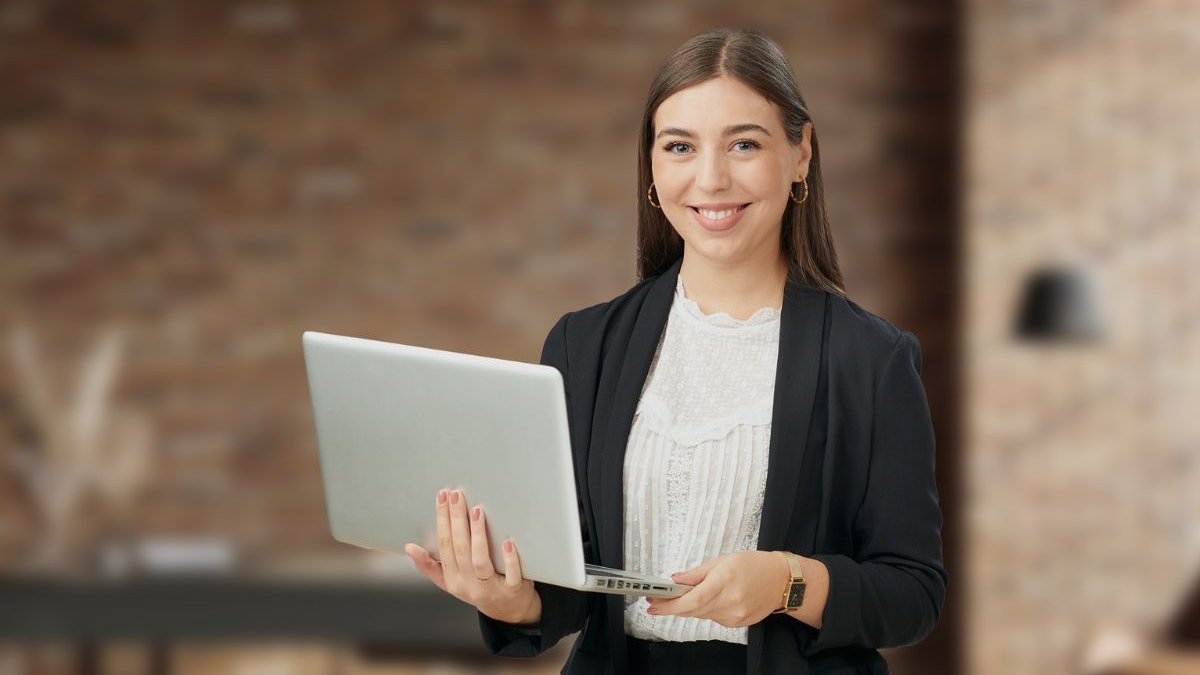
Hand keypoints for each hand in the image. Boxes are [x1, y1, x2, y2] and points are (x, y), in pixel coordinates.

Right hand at [405, 488, 541, 624]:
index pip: (444, 545)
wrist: (508, 611)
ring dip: (477, 535)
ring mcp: (491, 589)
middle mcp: (469, 585)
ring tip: (477, 510)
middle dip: (456, 520)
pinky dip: (509, 559)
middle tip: (456, 494)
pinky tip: (508, 541)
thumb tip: (409, 547)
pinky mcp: (513, 590)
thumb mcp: (450, 580)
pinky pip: (511, 575)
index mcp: (452, 579)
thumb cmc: (478, 587)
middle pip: (459, 549)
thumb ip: (430, 565)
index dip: (442, 520)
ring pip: (480, 561)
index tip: (441, 496)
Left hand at [645, 551, 787, 627]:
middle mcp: (729, 602)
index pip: (691, 599)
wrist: (782, 581)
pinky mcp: (737, 623)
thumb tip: (675, 580)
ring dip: (689, 607)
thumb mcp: (723, 560)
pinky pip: (713, 618)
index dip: (669, 605)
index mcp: (724, 582)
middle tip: (657, 601)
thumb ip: (697, 573)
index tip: (653, 604)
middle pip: (693, 610)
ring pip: (701, 615)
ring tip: (682, 596)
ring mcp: (734, 615)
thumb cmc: (754, 565)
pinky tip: (709, 600)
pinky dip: (705, 610)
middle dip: (673, 607)